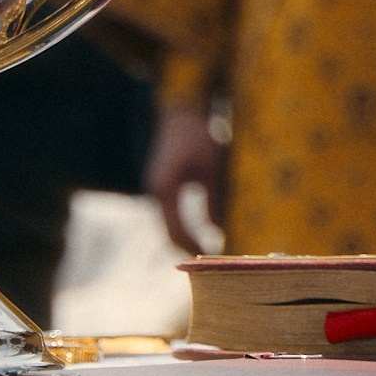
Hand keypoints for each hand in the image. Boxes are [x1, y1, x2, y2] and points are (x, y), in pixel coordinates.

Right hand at [146, 104, 228, 251]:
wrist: (182, 111)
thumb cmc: (200, 136)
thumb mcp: (213, 168)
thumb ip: (216, 201)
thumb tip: (220, 232)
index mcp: (166, 190)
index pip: (176, 232)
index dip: (194, 248)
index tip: (213, 259)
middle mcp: (156, 192)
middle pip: (169, 233)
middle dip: (188, 248)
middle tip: (211, 263)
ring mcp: (156, 188)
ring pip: (168, 224)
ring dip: (184, 238)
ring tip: (207, 251)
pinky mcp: (161, 184)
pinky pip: (169, 213)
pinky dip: (182, 225)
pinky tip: (198, 232)